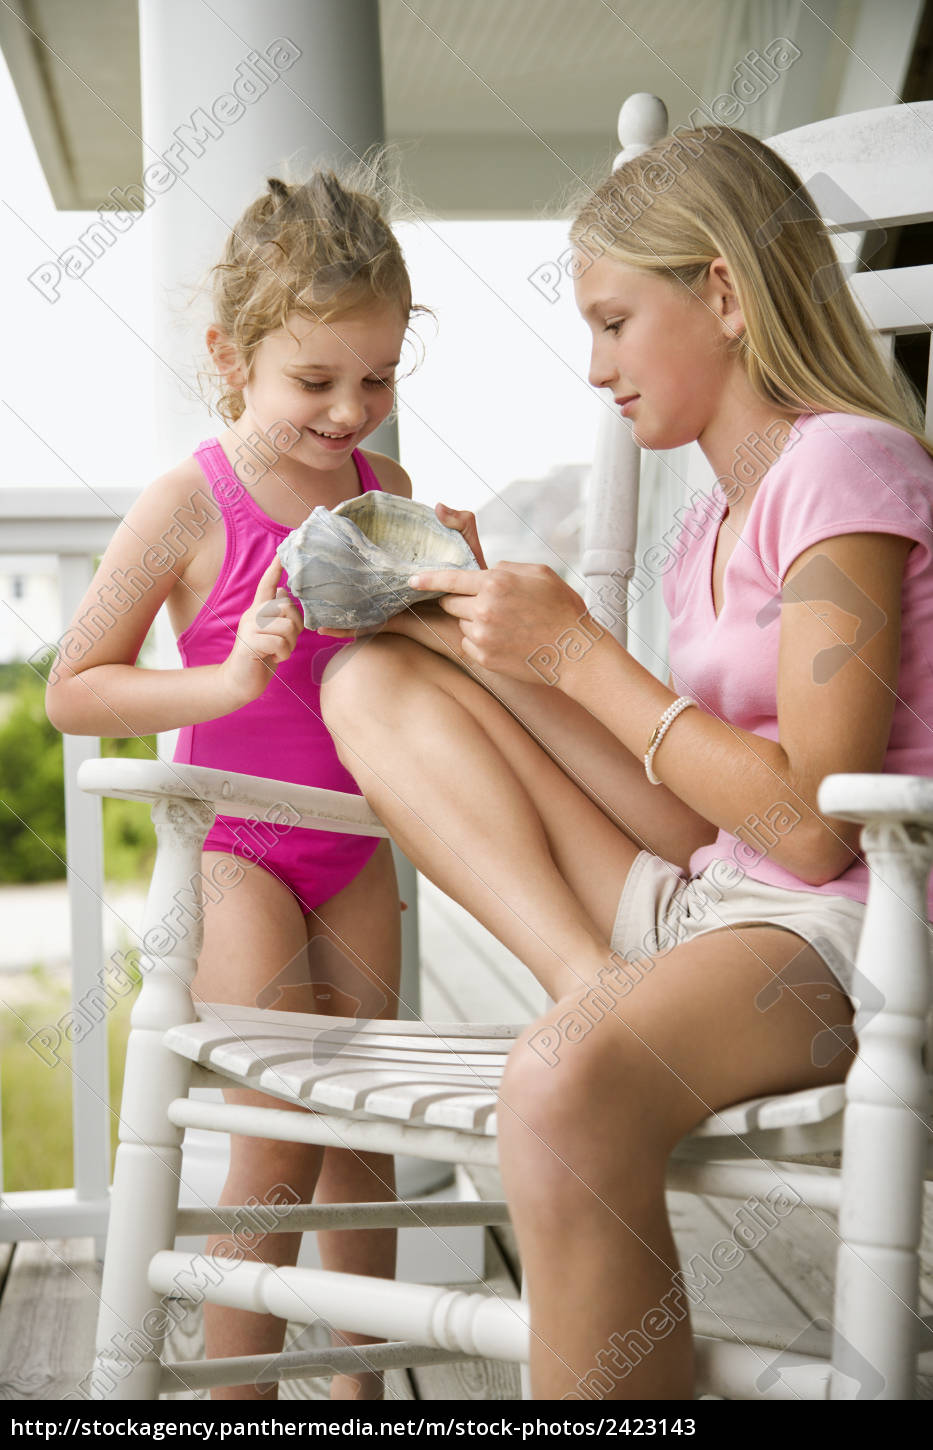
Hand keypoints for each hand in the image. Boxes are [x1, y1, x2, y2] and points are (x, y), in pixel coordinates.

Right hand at [217, 555, 303, 707]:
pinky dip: (283, 654)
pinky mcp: (250, 644)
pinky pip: (280, 643)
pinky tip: (273, 659)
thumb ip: (276, 614)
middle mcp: (252, 615)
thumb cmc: (260, 656)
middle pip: (287, 606)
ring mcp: (249, 628)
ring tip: (278, 652)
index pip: (266, 584)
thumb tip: (284, 591)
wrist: (239, 681)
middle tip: (285, 642)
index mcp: (258, 610)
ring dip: (289, 644)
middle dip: (295, 627)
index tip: (282, 551)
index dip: (274, 568)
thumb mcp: (271, 632)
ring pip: (287, 626)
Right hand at [317, 502, 488, 640]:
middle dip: (337, 571)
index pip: (379, 554)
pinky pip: (367, 627)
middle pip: (361, 578)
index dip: (359, 543)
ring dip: (333, 600)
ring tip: (304, 594)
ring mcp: (393, 604)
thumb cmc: (477, 586)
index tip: (335, 528)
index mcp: (407, 566)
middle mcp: (395, 585)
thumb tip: (437, 506)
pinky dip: (345, 629)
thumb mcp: (469, 549)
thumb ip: (462, 522)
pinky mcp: (396, 622)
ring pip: (357, 602)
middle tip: (311, 557)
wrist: (485, 623)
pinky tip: (324, 627)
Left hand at [406, 561, 591, 683]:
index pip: (450, 578)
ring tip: (507, 625)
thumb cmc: (562, 609)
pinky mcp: (484, 658)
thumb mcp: (539, 573)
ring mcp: (483, 635)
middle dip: (462, 601)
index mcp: (495, 582)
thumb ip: (506, 567)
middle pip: (450, 602)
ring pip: (461, 624)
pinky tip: (506, 641)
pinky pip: (469, 644)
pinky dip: (481, 641)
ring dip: (474, 622)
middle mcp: (484, 609)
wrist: (575, 652)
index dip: (428, 579)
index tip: (412, 580)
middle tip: (490, 605)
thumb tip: (486, 571)